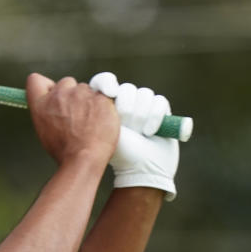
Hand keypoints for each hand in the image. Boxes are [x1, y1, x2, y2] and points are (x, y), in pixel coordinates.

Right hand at [26, 73, 118, 164]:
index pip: (35, 80)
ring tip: (89, 122)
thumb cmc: (64, 150)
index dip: (47, 86)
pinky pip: (104, 96)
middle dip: (72, 94)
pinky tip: (100, 121)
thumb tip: (54, 106)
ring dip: (89, 101)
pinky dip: (103, 107)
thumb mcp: (44, 130)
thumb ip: (47, 111)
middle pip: (67, 83)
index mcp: (41, 104)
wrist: (83, 158)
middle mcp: (59, 95)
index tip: (53, 93)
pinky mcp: (100, 97)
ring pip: (87, 89)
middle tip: (76, 114)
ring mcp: (80, 94)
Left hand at [89, 72, 179, 200]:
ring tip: (139, 133)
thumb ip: (94, 111)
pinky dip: (155, 116)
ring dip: (142, 115)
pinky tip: (150, 132)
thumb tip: (90, 92)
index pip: (103, 81)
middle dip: (127, 109)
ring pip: (144, 94)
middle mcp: (124, 102)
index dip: (106, 82)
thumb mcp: (101, 132)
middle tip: (126, 128)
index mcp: (104, 106)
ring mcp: (143, 106)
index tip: (109, 92)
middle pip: (127, 89)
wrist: (142, 169)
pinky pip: (159, 101)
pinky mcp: (160, 109)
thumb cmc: (119, 153)